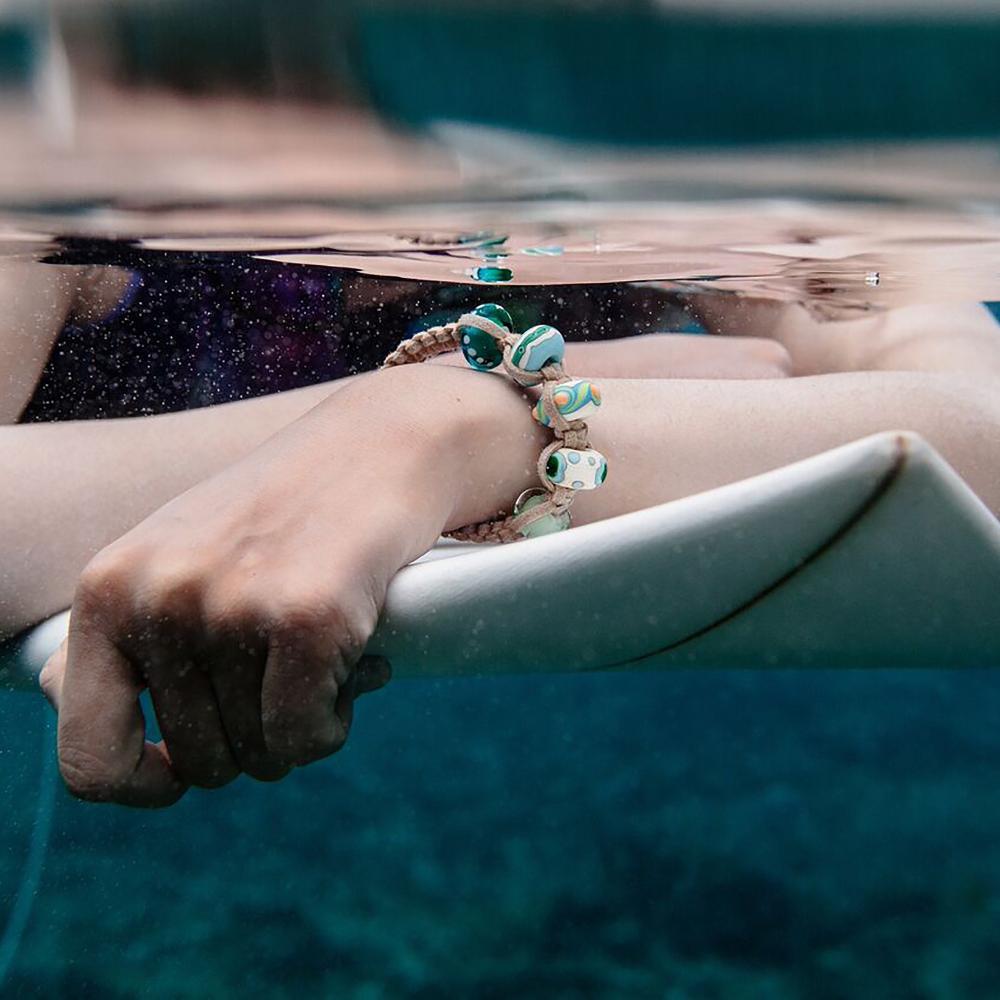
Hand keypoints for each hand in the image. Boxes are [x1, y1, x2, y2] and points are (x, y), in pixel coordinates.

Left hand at [40, 367, 470, 805]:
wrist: (379, 444)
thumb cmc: (281, 512)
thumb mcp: (178, 558)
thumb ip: (125, 634)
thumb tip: (76, 720)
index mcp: (109, 587)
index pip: (87, 754)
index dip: (138, 784)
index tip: (181, 772)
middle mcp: (159, 597)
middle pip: (198, 762)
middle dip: (253, 740)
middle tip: (290, 678)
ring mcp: (232, 606)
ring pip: (260, 755)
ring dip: (302, 724)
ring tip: (325, 656)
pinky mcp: (307, 616)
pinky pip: (307, 737)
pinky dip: (335, 723)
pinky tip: (358, 667)